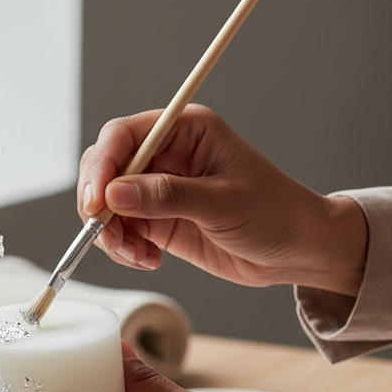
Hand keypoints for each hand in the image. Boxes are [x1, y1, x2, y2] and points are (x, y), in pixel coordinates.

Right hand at [78, 104, 366, 297]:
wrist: (295, 251)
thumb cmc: (275, 213)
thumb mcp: (222, 202)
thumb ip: (166, 197)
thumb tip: (114, 194)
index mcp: (186, 131)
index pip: (124, 135)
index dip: (102, 165)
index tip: (96, 202)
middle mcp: (166, 156)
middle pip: (105, 168)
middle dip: (98, 203)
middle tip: (105, 233)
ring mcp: (157, 189)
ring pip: (106, 204)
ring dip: (110, 233)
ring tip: (136, 254)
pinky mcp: (155, 220)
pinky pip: (120, 230)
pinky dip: (123, 249)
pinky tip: (147, 260)